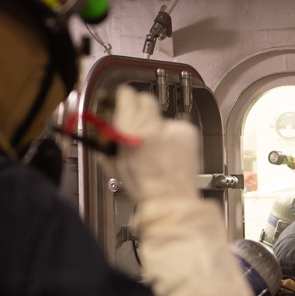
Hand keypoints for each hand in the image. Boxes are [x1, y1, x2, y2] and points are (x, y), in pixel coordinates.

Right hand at [111, 84, 199, 201]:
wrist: (172, 201)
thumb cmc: (145, 188)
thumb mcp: (115, 163)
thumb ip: (109, 139)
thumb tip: (105, 124)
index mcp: (131, 129)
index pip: (126, 94)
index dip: (123, 97)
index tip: (121, 101)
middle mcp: (153, 124)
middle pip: (145, 99)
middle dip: (140, 109)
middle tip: (138, 126)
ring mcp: (174, 127)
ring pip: (161, 115)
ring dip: (156, 126)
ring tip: (155, 149)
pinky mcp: (189, 132)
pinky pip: (175, 127)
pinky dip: (171, 136)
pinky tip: (169, 153)